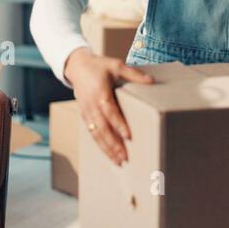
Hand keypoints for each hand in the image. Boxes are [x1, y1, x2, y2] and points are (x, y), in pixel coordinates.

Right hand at [64, 47, 153, 166]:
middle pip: (102, 128)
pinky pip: (93, 133)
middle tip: (125, 157)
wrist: (77, 66)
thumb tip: (151, 81)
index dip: (118, 124)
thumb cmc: (99, 66)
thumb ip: (133, 74)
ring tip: (119, 162)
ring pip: (96, 134)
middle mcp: (91, 105)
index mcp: (99, 92)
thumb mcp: (116, 65)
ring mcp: (86, 112)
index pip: (109, 111)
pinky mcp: (85, 116)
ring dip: (107, 149)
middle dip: (113, 144)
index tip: (128, 136)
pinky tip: (110, 155)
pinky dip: (101, 145)